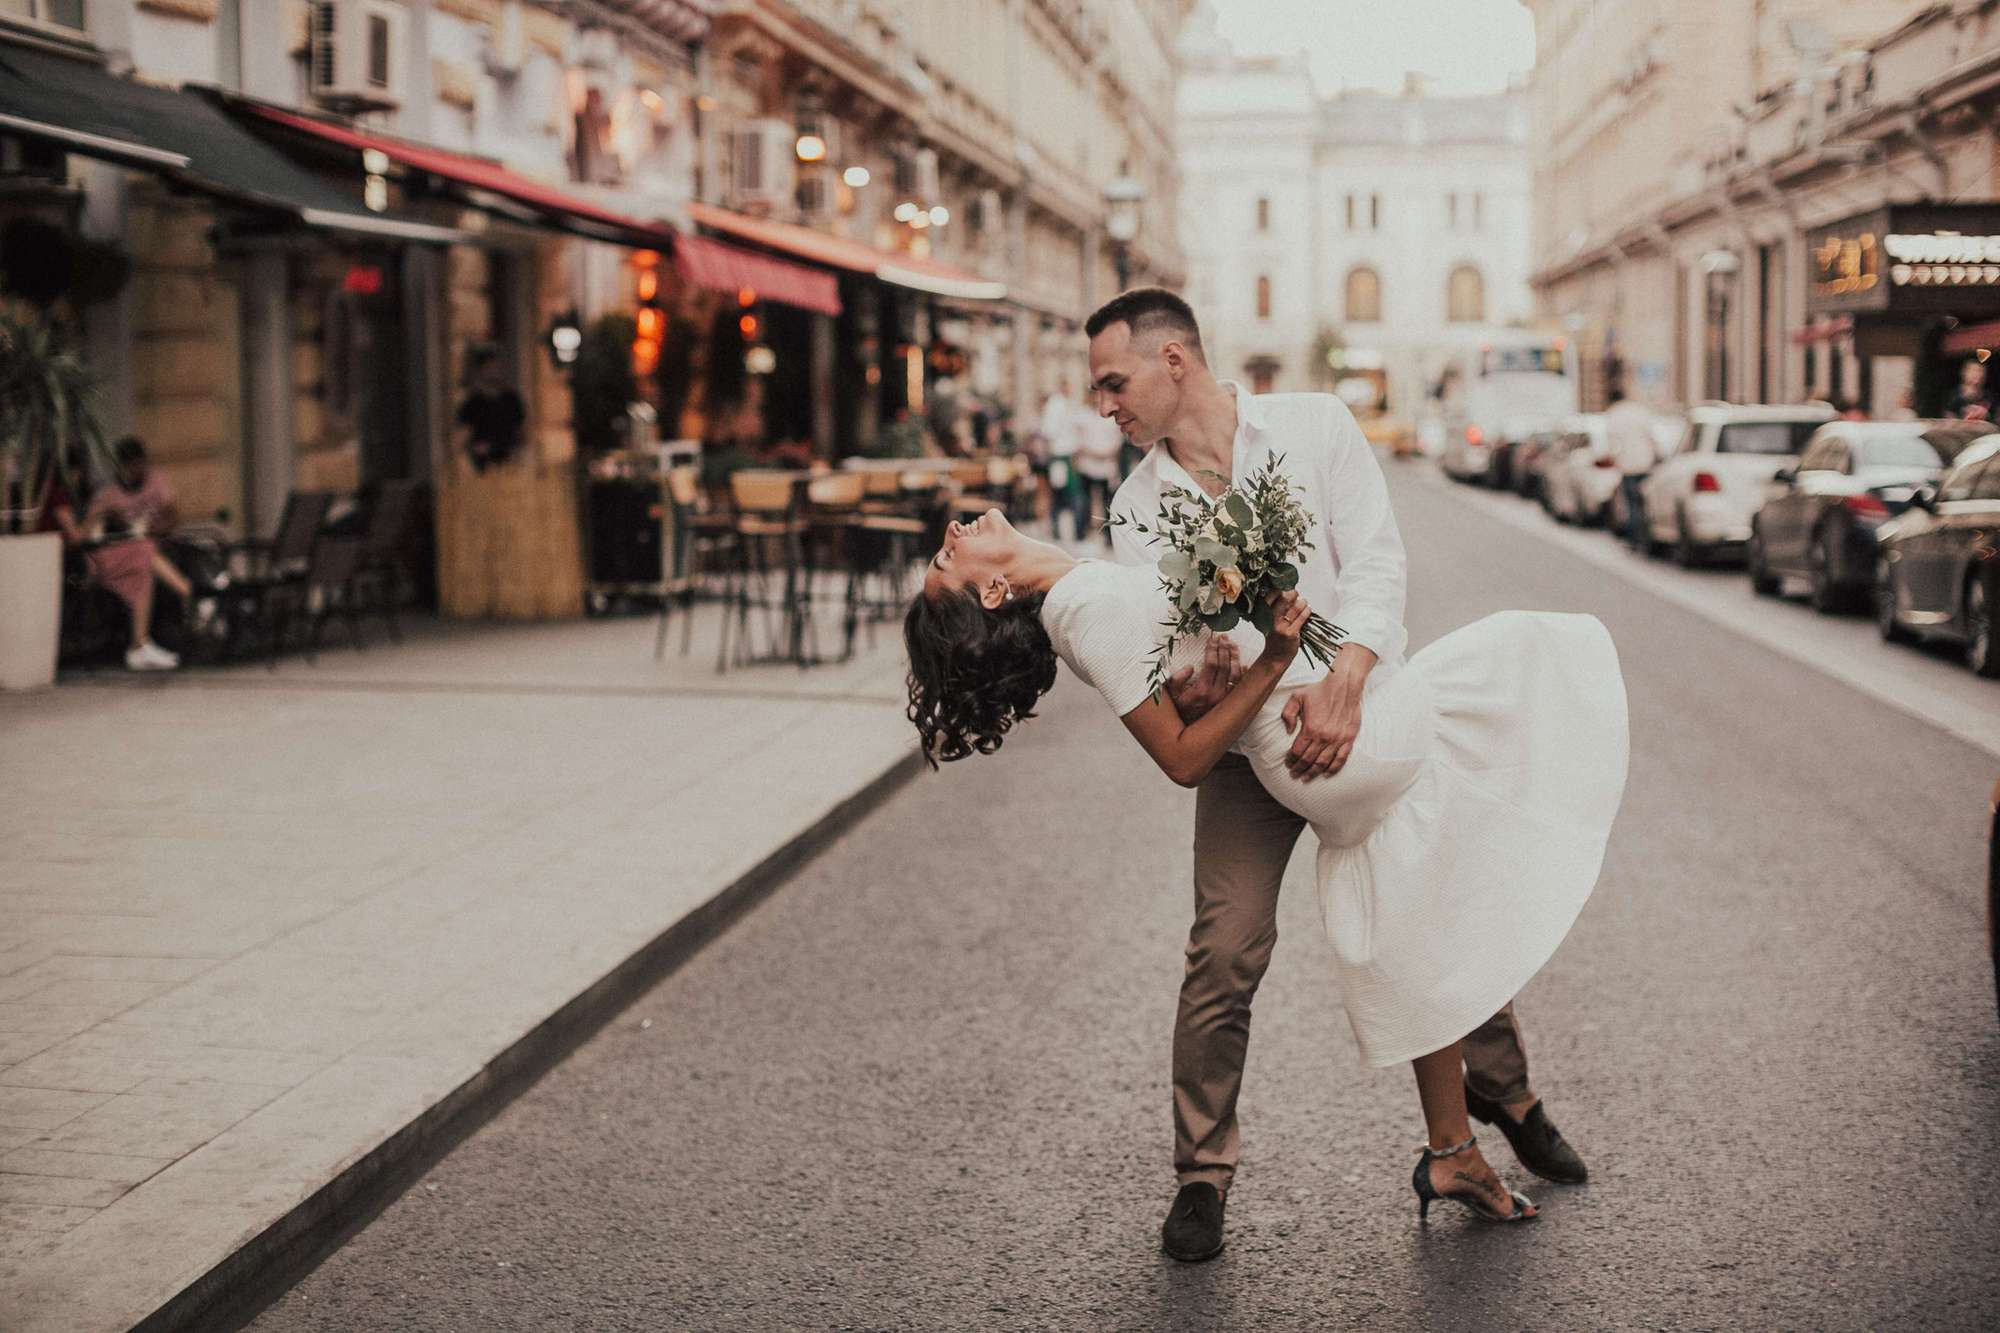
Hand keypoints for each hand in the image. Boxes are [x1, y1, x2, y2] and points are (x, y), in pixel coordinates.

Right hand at [1165, 635, 1242, 721]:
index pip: (1211, 664)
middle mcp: (1216, 694)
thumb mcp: (1170, 695)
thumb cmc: (1178, 709)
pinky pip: (1241, 686)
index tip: (1212, 638)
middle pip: (1225, 666)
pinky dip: (1243, 673)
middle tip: (1224, 637)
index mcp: (1202, 690)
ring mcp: (1226, 699)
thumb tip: (1188, 668)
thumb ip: (1176, 681)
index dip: (1213, 649)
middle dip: (1224, 648)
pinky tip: (1243, 662)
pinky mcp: (1231, 703)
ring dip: (1235, 657)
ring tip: (1233, 644)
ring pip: (1235, 674)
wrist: (1188, 732)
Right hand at [1261, 590, 1309, 664]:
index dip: (1279, 588)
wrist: (1275, 658)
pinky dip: (1307, 611)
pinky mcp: (1291, 634)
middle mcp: (1270, 620)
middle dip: (1292, 593)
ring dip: (1302, 602)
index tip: (1285, 585)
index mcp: (1263, 615)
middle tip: (1295, 593)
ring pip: (1295, 607)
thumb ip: (1275, 609)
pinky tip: (1308, 609)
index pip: (1269, 596)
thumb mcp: (1269, 622)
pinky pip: (1302, 617)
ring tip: (1303, 601)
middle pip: (1283, 598)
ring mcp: (1281, 627)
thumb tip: (1288, 592)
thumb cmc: (1274, 638)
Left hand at [1279, 644, 1377, 780]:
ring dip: (1313, 773)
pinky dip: (1333, 769)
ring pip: (1323, 763)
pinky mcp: (1348, 739)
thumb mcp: (1297, 697)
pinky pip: (1341, 759)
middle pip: (1308, 760)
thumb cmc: (1320, 691)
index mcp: (1310, 728)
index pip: (1297, 751)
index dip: (1290, 760)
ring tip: (1306, 778)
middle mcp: (1323, 737)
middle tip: (1294, 775)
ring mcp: (1337, 739)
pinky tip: (1326, 774)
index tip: (1287, 764)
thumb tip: (1288, 731)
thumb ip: (1288, 714)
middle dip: (1299, 769)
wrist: (1344, 685)